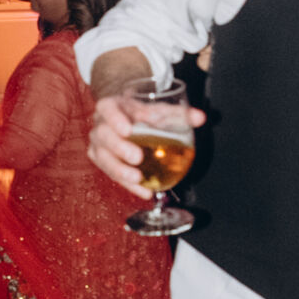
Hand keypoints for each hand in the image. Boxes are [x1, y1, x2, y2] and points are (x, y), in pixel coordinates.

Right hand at [88, 88, 204, 192]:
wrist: (124, 119)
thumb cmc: (141, 113)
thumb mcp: (157, 109)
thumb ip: (179, 113)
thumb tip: (200, 118)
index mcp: (111, 107)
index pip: (107, 109)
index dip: (115, 119)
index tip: (128, 129)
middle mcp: (100, 125)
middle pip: (103, 136)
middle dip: (119, 147)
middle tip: (137, 157)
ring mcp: (99, 145)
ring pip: (103, 158)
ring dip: (120, 171)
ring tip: (138, 179)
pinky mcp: (102, 161)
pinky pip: (112, 175)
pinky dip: (129, 185)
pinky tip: (145, 191)